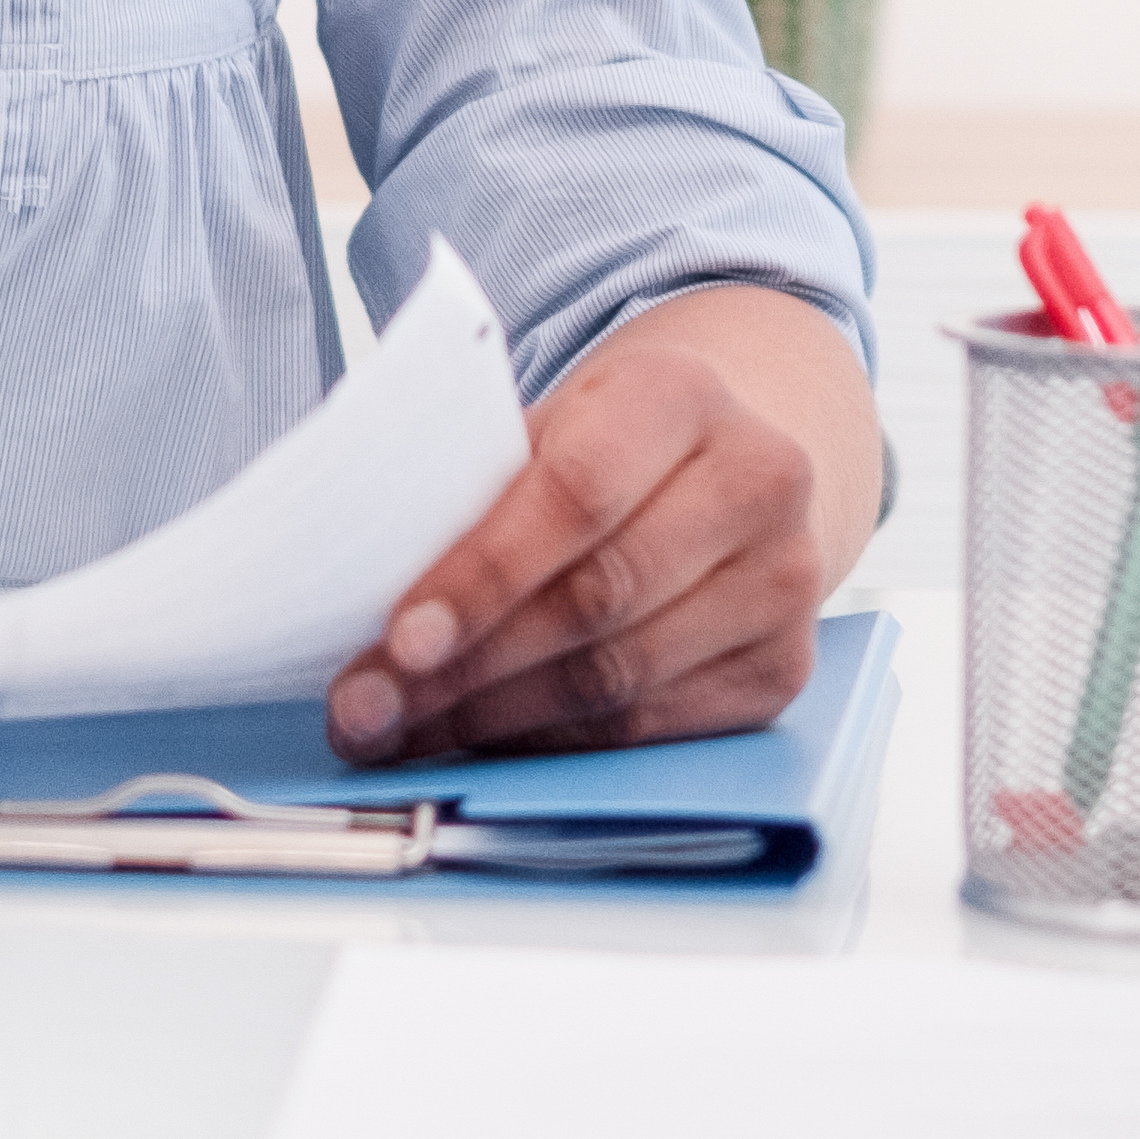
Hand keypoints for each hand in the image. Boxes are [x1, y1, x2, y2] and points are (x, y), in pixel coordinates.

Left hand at [327, 285, 881, 763]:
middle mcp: (759, 481)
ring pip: (620, 678)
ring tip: (403, 732)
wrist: (724, 468)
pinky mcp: (783, 666)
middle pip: (596, 598)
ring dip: (493, 718)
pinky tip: (482, 742)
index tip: (398, 640)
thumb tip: (353, 591)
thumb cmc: (603, 449)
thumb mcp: (543, 429)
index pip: (575, 495)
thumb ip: (470, 492)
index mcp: (683, 394)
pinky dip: (552, 744)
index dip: (482, 576)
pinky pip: (650, 726)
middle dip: (465, 668)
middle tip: (368, 707)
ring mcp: (785, 581)